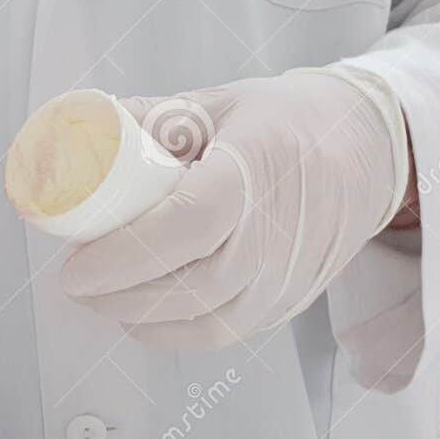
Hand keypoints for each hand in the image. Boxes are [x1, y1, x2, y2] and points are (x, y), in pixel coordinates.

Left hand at [60, 67, 409, 348]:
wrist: (364, 152)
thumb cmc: (284, 123)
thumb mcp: (213, 104)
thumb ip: (145, 120)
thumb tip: (75, 138)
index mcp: (255, 170)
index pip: (188, 225)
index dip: (125, 253)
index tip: (77, 263)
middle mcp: (277, 233)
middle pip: (190, 288)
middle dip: (119, 295)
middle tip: (76, 280)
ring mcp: (287, 277)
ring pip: (205, 323)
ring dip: (140, 318)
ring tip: (101, 297)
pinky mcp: (287, 304)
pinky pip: (223, 334)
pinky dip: (173, 332)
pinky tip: (139, 314)